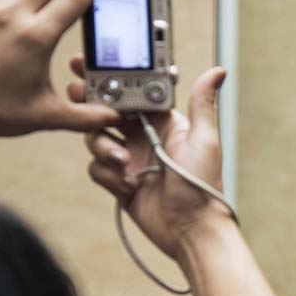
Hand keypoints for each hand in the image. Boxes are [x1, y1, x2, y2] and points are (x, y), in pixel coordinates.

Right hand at [78, 60, 229, 259]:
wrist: (191, 230)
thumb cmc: (202, 186)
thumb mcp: (204, 140)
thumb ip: (202, 103)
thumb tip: (218, 70)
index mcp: (162, 121)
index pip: (129, 90)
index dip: (107, 77)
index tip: (85, 64)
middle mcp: (144, 137)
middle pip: (105, 110)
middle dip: (90, 105)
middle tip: (78, 97)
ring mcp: (129, 160)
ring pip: (96, 139)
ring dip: (103, 148)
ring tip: (123, 163)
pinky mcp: (118, 182)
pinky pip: (97, 169)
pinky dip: (107, 175)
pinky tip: (128, 186)